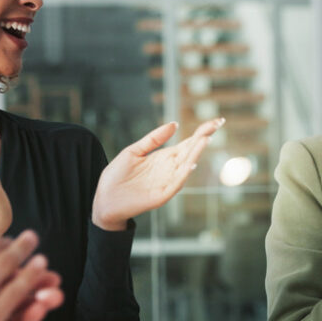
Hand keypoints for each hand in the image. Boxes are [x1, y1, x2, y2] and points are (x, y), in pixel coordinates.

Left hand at [91, 118, 223, 230]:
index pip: (188, 143)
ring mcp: (166, 183)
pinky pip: (175, 185)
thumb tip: (175, 124)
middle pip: (190, 152)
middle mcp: (169, 169)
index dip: (202, 132)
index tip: (216, 121)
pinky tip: (190, 164)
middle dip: (203, 138)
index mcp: (164, 158)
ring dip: (195, 154)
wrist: (104, 199)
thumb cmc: (117, 176)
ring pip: (185, 167)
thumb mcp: (133, 151)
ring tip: (204, 139)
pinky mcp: (160, 196)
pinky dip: (183, 175)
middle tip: (217, 123)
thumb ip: (153, 139)